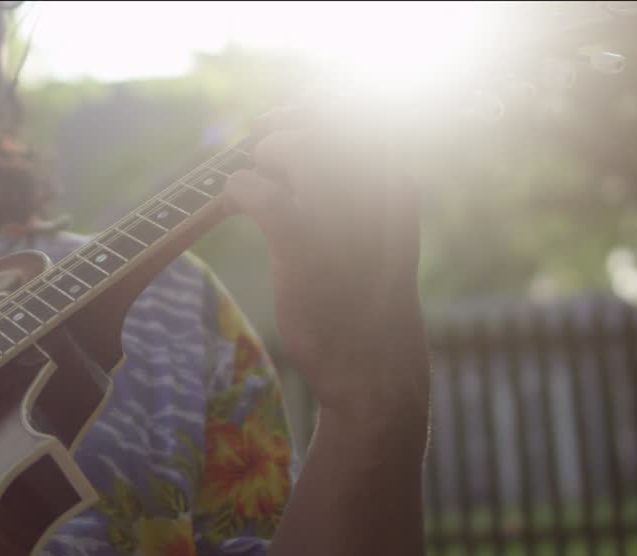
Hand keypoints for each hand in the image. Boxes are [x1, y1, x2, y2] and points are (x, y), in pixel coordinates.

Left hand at [222, 104, 429, 420]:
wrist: (372, 368)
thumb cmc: (364, 300)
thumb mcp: (375, 235)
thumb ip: (351, 190)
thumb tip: (296, 144)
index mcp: (399, 186)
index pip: (363, 114)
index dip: (317, 107)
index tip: (288, 116)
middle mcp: (378, 195)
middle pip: (329, 121)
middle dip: (287, 124)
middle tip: (261, 141)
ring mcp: (343, 222)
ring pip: (298, 148)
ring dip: (265, 154)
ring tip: (254, 177)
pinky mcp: (306, 251)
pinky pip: (262, 193)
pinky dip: (240, 188)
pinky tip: (237, 201)